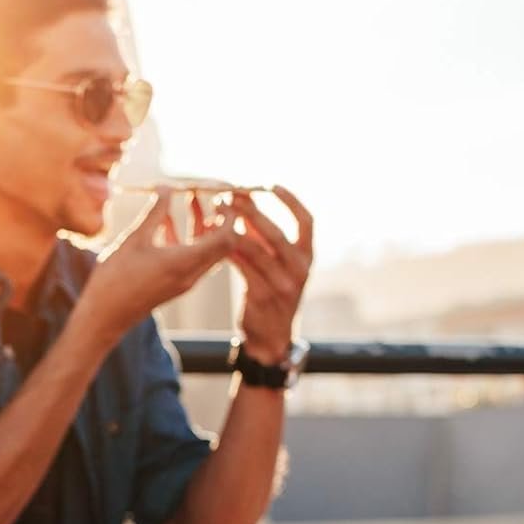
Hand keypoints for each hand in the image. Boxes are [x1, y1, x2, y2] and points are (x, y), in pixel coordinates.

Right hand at [77, 193, 237, 344]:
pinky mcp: (175, 283)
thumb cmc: (116, 279)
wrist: (104, 316)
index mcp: (185, 263)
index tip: (221, 196)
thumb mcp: (135, 239)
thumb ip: (155, 212)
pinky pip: (190, 256)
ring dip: (202, 223)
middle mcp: (191, 274)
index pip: (226, 239)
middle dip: (220, 217)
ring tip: (189, 197)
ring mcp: (184, 280)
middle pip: (222, 244)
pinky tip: (167, 218)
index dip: (230, 216)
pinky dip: (186, 236)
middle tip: (211, 194)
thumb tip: (167, 187)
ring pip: (206, 249)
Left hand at [229, 187, 312, 364]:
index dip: (290, 200)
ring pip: (255, 249)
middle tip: (230, 196)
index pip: (307, 221)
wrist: (272, 338)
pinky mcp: (262, 295)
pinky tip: (215, 240)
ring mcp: (282, 284)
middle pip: (275, 232)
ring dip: (233, 230)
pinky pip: (242, 266)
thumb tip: (246, 204)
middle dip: (251, 211)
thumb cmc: (272, 294)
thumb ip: (266, 240)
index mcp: (307, 256)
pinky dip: (229, 251)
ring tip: (216, 216)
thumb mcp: (277, 266)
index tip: (271, 184)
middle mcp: (300, 269)